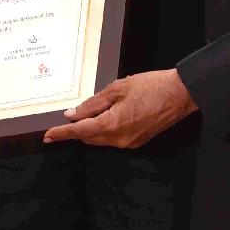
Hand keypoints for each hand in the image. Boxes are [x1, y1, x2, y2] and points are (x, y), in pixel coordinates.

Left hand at [43, 69, 197, 148]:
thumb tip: (73, 114)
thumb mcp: (117, 89)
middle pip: (89, 137)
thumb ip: (92, 104)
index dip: (62, 134)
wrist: (181, 93)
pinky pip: (114, 139)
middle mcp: (119, 139)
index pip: (79, 132)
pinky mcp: (138, 141)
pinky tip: (111, 114)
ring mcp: (130, 142)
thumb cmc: (151, 86)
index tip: (48, 136)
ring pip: (101, 139)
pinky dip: (107, 129)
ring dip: (93, 128)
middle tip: (72, 115)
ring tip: (97, 110)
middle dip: (78, 128)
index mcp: (112, 125)